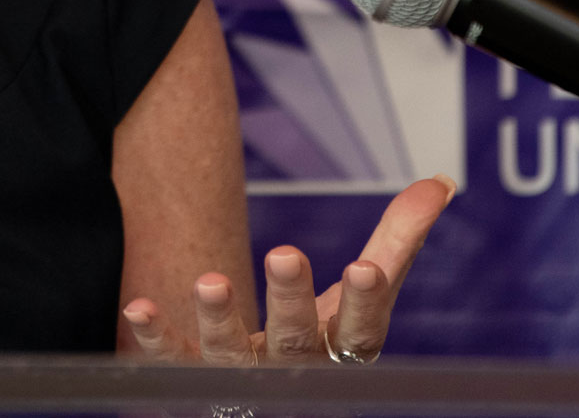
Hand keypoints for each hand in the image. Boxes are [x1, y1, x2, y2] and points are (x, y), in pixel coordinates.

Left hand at [121, 174, 452, 363]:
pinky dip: (155, 338)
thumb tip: (441, 182)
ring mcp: (242, 380)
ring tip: (209, 281)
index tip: (366, 267)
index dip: (365, 301)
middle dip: (290, 300)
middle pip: (295, 339)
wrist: (272, 398)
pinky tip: (137, 308)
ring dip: (220, 319)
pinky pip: (171, 361)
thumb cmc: (324, 334)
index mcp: (341, 350)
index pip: (360, 329)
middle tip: (284, 253)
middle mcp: (294, 370)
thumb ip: (397, 240)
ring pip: (230, 355)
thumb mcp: (365, 291)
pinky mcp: (194, 379)